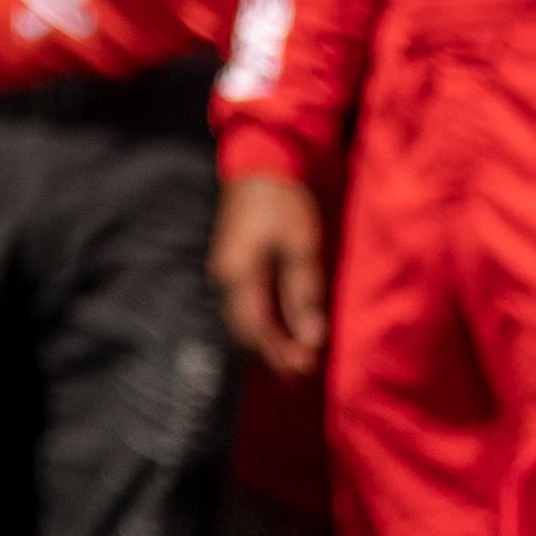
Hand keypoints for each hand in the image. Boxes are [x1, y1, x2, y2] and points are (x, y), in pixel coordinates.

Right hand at [210, 172, 327, 375]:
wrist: (260, 162)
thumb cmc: (283, 202)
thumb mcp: (301, 247)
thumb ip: (303, 294)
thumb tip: (311, 337)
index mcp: (238, 276)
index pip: (256, 328)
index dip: (280, 354)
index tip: (305, 371)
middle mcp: (225, 278)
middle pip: (246, 329)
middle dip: (274, 353)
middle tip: (303, 373)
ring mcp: (227, 270)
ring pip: (246, 318)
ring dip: (271, 339)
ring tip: (297, 356)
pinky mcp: (235, 263)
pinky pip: (248, 303)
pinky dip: (267, 320)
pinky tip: (285, 326)